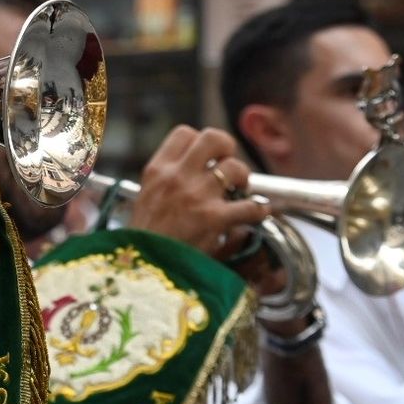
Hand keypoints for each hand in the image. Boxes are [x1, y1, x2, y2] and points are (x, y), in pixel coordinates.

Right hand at [127, 126, 265, 257]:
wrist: (144, 270)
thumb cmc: (145, 240)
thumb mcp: (145, 199)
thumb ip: (168, 181)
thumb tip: (199, 171)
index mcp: (157, 170)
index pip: (185, 133)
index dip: (200, 142)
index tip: (206, 158)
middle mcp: (177, 177)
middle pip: (214, 138)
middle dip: (227, 149)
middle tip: (227, 167)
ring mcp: (197, 196)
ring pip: (235, 168)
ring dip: (242, 179)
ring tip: (238, 193)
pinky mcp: (214, 219)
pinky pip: (250, 206)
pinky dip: (258, 211)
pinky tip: (256, 215)